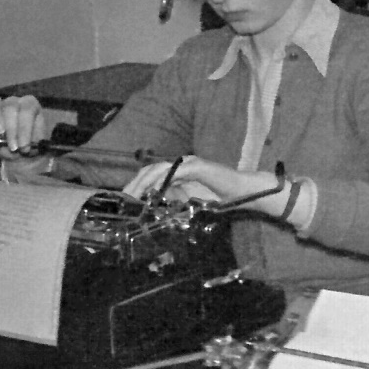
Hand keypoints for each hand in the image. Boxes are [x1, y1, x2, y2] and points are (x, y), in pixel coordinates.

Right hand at [0, 94, 47, 155]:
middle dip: (12, 130)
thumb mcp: (35, 145)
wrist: (19, 152)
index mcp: (30, 104)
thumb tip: (23, 143)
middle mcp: (15, 101)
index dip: (24, 129)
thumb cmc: (30, 145)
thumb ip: (29, 141)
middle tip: (13, 148)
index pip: (27, 110)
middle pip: (10, 107)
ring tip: (0, 135)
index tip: (24, 147)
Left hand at [121, 155, 271, 207]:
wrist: (243, 191)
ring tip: (134, 196)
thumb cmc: (221, 197)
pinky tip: (155, 191)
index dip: (137, 185)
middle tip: (125, 199)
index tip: (126, 199)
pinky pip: (176, 172)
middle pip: (151, 169)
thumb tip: (157, 205)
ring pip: (160, 168)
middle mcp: (183, 164)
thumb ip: (175, 199)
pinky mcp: (199, 166)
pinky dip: (164, 180)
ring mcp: (190, 163)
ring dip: (145, 182)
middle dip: (135, 184)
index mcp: (180, 171)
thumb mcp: (192, 200)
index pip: (152, 174)